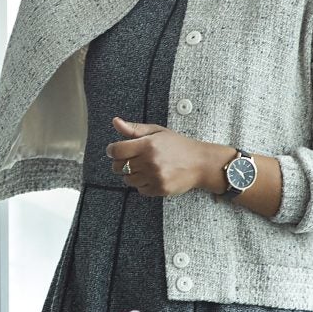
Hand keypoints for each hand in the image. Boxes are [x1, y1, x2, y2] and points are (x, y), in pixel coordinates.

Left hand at [108, 118, 223, 198]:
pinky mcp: (160, 189)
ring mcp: (155, 176)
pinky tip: (153, 176)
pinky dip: (143, 184)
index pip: (117, 150)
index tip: (115, 151)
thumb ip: (134, 129)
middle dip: (121, 163)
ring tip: (145, 168)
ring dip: (132, 174)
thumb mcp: (157, 132)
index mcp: (147, 144)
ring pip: (128, 180)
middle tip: (131, 160)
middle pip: (119, 167)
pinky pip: (140, 189)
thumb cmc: (178, 145)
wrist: (200, 163)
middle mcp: (150, 161)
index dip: (112, 151)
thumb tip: (115, 122)